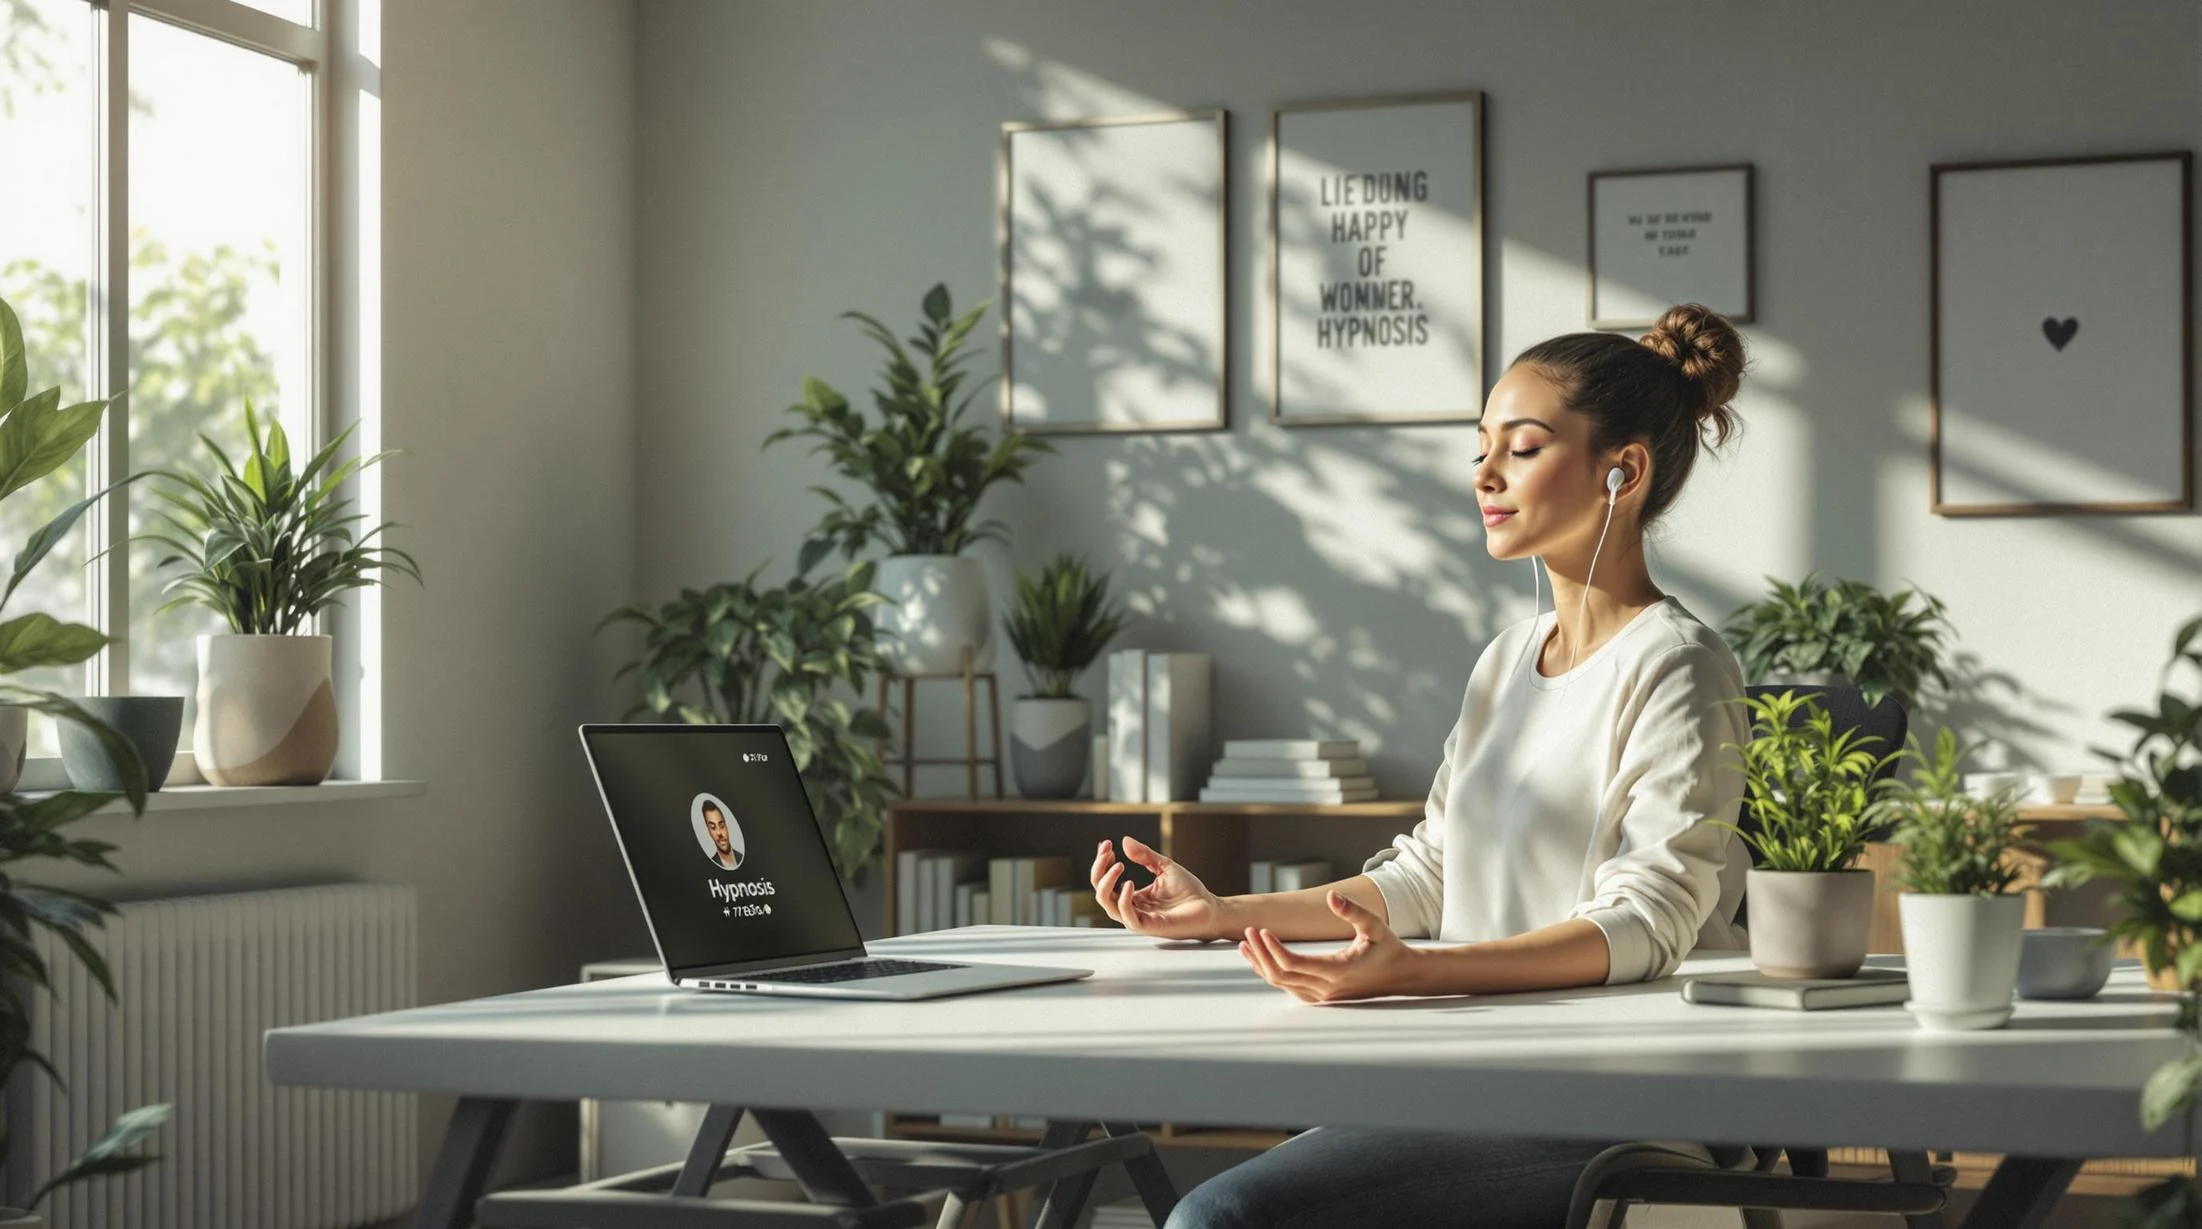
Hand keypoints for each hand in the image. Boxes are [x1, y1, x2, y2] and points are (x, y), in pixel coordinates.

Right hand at [1091, 836, 1230, 940]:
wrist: (1209, 907)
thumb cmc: (1189, 892)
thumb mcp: (1164, 867)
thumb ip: (1145, 855)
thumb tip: (1125, 841)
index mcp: (1133, 896)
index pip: (1106, 882)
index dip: (1102, 863)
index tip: (1106, 844)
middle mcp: (1132, 908)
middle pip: (1101, 893)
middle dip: (1099, 870)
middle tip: (1107, 852)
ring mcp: (1139, 918)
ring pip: (1108, 905)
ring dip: (1108, 883)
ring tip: (1118, 864)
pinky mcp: (1149, 926)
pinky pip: (1128, 917)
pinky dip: (1124, 900)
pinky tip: (1130, 883)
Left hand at [1239, 891, 1424, 1002]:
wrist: (1401, 976)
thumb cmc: (1388, 948)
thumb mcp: (1375, 925)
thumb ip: (1353, 911)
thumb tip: (1332, 896)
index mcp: (1339, 971)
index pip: (1294, 964)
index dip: (1273, 948)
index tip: (1261, 930)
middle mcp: (1328, 989)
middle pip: (1282, 975)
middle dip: (1261, 953)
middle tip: (1248, 932)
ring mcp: (1323, 997)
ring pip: (1282, 985)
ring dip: (1261, 965)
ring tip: (1245, 944)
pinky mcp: (1321, 998)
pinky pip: (1289, 988)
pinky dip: (1272, 973)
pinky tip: (1260, 959)